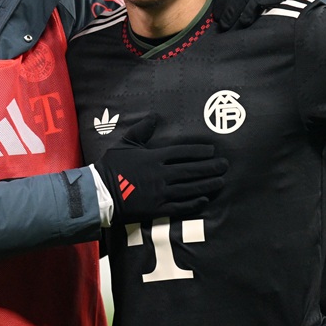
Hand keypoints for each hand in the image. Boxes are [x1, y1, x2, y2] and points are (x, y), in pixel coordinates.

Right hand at [93, 115, 226, 223]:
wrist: (99, 193)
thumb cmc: (111, 167)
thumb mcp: (125, 144)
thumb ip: (142, 130)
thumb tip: (154, 116)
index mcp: (154, 157)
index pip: (182, 152)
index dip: (199, 151)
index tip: (212, 151)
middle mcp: (161, 175)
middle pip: (191, 170)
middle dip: (211, 168)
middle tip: (225, 165)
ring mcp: (160, 193)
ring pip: (190, 188)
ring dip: (207, 184)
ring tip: (221, 181)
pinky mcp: (157, 209)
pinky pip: (180, 206)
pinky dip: (194, 203)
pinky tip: (204, 199)